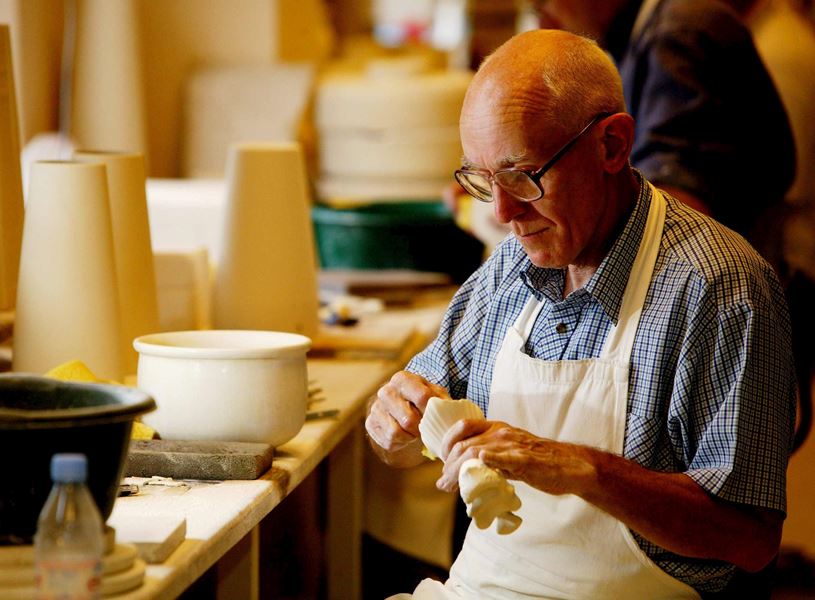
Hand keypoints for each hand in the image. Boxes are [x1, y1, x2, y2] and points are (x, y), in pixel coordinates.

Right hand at [365, 371, 450, 459]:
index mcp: (402, 379)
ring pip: (396, 432)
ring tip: (415, 431)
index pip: (422, 397)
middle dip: (420, 427)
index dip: (432, 412)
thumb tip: (451, 410)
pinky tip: (405, 435)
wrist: (400, 407)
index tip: (437, 417)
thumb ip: (442, 400)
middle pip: (408, 419)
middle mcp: (385, 391)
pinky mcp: (371, 424)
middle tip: (424, 427)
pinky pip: (388, 440)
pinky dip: (400, 442)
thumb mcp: (434, 394)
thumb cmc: (421, 400)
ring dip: (410, 436)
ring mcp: (376, 408)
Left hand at [436, 419, 594, 494]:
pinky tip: (480, 462)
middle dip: (448, 465)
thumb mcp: (509, 454)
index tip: (443, 462)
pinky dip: (490, 459)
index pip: (463, 427)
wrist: (570, 465)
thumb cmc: (539, 461)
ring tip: (450, 487)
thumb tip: (464, 474)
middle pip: (464, 444)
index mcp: (497, 428)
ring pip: (476, 452)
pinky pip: (504, 457)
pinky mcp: (525, 459)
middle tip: (443, 483)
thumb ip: (489, 459)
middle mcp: (501, 432)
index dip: (447, 443)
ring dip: (458, 471)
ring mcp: (513, 445)